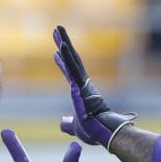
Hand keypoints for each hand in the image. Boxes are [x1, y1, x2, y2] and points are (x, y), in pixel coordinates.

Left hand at [52, 25, 135, 148]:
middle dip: (64, 43)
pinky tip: (61, 46)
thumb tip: (63, 123)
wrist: (104, 133)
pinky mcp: (80, 87)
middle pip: (72, 60)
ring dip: (64, 43)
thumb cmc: (94, 131)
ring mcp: (82, 84)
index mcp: (81, 92)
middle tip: (57, 28)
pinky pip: (72, 69)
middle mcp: (83, 84)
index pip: (70, 73)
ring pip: (72, 59)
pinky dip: (67, 57)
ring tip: (57, 28)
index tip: (56, 52)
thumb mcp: (76, 126)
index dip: (63, 62)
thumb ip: (69, 124)